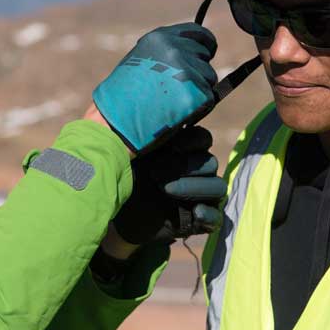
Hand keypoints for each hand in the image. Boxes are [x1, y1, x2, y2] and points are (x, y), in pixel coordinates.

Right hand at [92, 23, 217, 153]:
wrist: (113, 123)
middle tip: (177, 89)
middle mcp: (175, 49)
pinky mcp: (194, 95)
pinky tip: (177, 113)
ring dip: (197, 90)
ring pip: (209, 79)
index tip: (207, 53)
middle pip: (205, 57)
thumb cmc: (122, 97)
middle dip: (198, 71)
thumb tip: (192, 51)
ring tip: (172, 101)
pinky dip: (197, 108)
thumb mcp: (140, 60)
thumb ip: (164, 53)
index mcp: (160, 38)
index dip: (204, 45)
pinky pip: (207, 99)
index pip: (199, 33)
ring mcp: (186, 71)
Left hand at [112, 127, 225, 245]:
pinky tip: (195, 212)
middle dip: (185, 166)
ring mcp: (199, 196)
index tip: (172, 146)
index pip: (203, 139)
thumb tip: (158, 109)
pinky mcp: (197, 220)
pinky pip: (217, 217)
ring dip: (195, 187)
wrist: (111, 211)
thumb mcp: (130, 151)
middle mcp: (195, 171)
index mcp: (183, 150)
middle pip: (210, 162)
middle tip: (155, 172)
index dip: (192, 140)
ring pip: (217, 187)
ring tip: (165, 190)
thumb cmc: (122, 174)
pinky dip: (210, 214)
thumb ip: (144, 132)